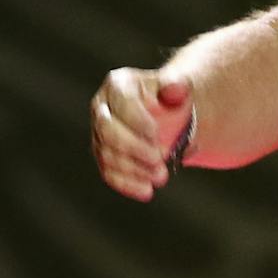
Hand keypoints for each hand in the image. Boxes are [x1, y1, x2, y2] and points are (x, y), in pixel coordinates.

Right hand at [90, 67, 192, 201]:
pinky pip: (109, 172)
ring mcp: (99, 133)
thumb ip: (177, 87)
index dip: (137, 120)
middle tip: (160, 159)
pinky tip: (146, 192)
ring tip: (161, 177)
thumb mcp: (179, 89)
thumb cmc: (172, 99)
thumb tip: (176, 87)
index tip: (156, 134)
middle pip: (108, 130)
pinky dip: (127, 184)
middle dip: (134, 148)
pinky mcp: (104, 155)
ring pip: (107, 154)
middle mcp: (102, 108)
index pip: (122, 103)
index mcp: (118, 84)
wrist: (169, 115)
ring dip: (133, 169)